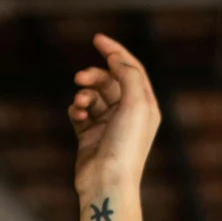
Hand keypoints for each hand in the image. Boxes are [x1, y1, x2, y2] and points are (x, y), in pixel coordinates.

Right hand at [69, 33, 160, 198]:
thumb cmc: (126, 145)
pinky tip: (77, 114)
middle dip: (93, 76)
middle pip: (108, 80)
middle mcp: (129, 114)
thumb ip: (128, 75)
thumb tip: (117, 59)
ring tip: (80, 103)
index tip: (97, 38)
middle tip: (80, 78)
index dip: (116, 51)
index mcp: (145, 105)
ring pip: (92, 95)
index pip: (131, 69)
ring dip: (83, 94)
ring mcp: (108, 124)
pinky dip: (76, 108)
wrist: (108, 181)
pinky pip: (79, 111)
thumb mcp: (136, 104)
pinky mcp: (89, 135)